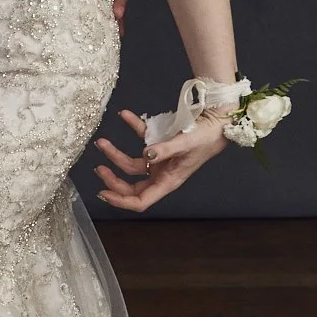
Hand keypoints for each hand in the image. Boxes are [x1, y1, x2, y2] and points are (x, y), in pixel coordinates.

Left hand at [93, 108, 225, 212]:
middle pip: (132, 186)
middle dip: (113, 180)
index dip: (121, 200)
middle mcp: (161, 174)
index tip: (103, 193)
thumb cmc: (206, 137)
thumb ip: (164, 150)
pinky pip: (142, 139)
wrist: (217, 122)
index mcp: (168, 181)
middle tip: (98, 169)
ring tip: (102, 143)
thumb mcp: (185, 143)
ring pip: (132, 165)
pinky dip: (133, 127)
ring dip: (115, 154)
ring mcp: (159, 161)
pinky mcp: (160, 145)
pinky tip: (125, 115)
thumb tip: (146, 155)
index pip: (141, 200)